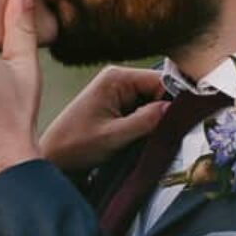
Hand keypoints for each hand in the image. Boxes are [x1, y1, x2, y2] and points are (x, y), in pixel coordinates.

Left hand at [41, 66, 168, 172]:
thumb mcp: (113, 136)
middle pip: (160, 90)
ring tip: (144, 138)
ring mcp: (119, 92)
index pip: (161, 79)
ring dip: (155, 120)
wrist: (54, 158)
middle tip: (159, 133)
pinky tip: (139, 137)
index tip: (181, 120)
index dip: (174, 99)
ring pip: (154, 103)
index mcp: (116, 77)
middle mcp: (119, 79)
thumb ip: (145, 121)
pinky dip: (147, 125)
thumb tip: (173, 109)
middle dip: (163, 111)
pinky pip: (144, 111)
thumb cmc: (74, 145)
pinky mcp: (119, 105)